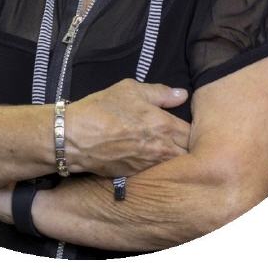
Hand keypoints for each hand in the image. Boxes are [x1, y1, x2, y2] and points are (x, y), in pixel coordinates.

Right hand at [65, 78, 190, 177]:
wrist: (74, 137)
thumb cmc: (102, 108)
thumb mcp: (130, 89)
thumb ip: (160, 92)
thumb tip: (182, 94)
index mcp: (164, 125)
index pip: (194, 133)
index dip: (194, 130)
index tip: (188, 126)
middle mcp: (161, 150)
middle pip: (189, 155)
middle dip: (188, 147)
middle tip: (181, 139)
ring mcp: (149, 167)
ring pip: (174, 167)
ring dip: (175, 160)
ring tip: (165, 149)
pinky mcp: (136, 178)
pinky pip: (156, 175)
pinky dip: (157, 169)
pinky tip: (148, 159)